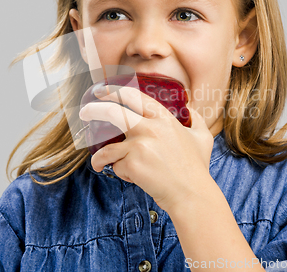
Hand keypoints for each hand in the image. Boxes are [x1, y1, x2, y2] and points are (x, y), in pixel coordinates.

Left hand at [78, 84, 214, 212]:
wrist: (192, 194)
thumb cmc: (197, 167)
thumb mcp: (202, 137)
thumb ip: (196, 119)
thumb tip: (190, 107)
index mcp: (164, 119)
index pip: (134, 96)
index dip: (114, 91)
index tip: (102, 92)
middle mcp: (150, 128)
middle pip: (112, 112)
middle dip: (93, 110)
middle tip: (84, 113)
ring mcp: (140, 146)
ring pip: (107, 147)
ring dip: (99, 157)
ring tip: (98, 163)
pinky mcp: (132, 165)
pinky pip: (116, 166)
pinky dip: (121, 173)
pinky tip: (130, 177)